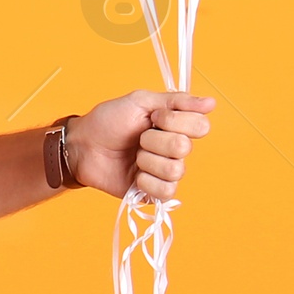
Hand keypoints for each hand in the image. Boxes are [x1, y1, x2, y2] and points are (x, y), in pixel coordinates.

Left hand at [65, 91, 214, 201]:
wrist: (83, 146)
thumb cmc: (108, 121)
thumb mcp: (140, 101)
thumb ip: (176, 101)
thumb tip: (211, 103)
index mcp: (175, 126)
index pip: (200, 126)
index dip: (174, 120)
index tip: (154, 117)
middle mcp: (175, 149)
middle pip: (184, 147)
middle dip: (154, 140)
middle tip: (139, 137)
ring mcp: (165, 172)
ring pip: (175, 170)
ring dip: (147, 160)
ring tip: (134, 156)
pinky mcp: (155, 192)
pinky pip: (166, 191)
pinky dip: (147, 181)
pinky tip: (135, 175)